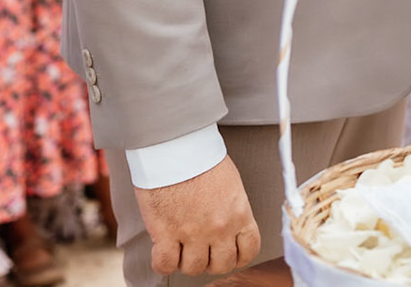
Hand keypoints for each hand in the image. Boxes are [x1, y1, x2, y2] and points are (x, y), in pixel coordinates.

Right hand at [134, 155, 260, 277]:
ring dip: (186, 261)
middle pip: (221, 265)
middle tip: (201, 249)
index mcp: (239, 213)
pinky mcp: (165, 233)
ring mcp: (192, 233)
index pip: (248, 251)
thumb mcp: (230, 181)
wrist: (175, 144)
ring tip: (180, 247)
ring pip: (193, 268)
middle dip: (211, 261)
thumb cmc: (200, 154)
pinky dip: (162, 263)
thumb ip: (232, 206)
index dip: (237, 256)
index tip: (228, 252)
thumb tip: (228, 220)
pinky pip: (165, 264)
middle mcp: (219, 227)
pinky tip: (162, 251)